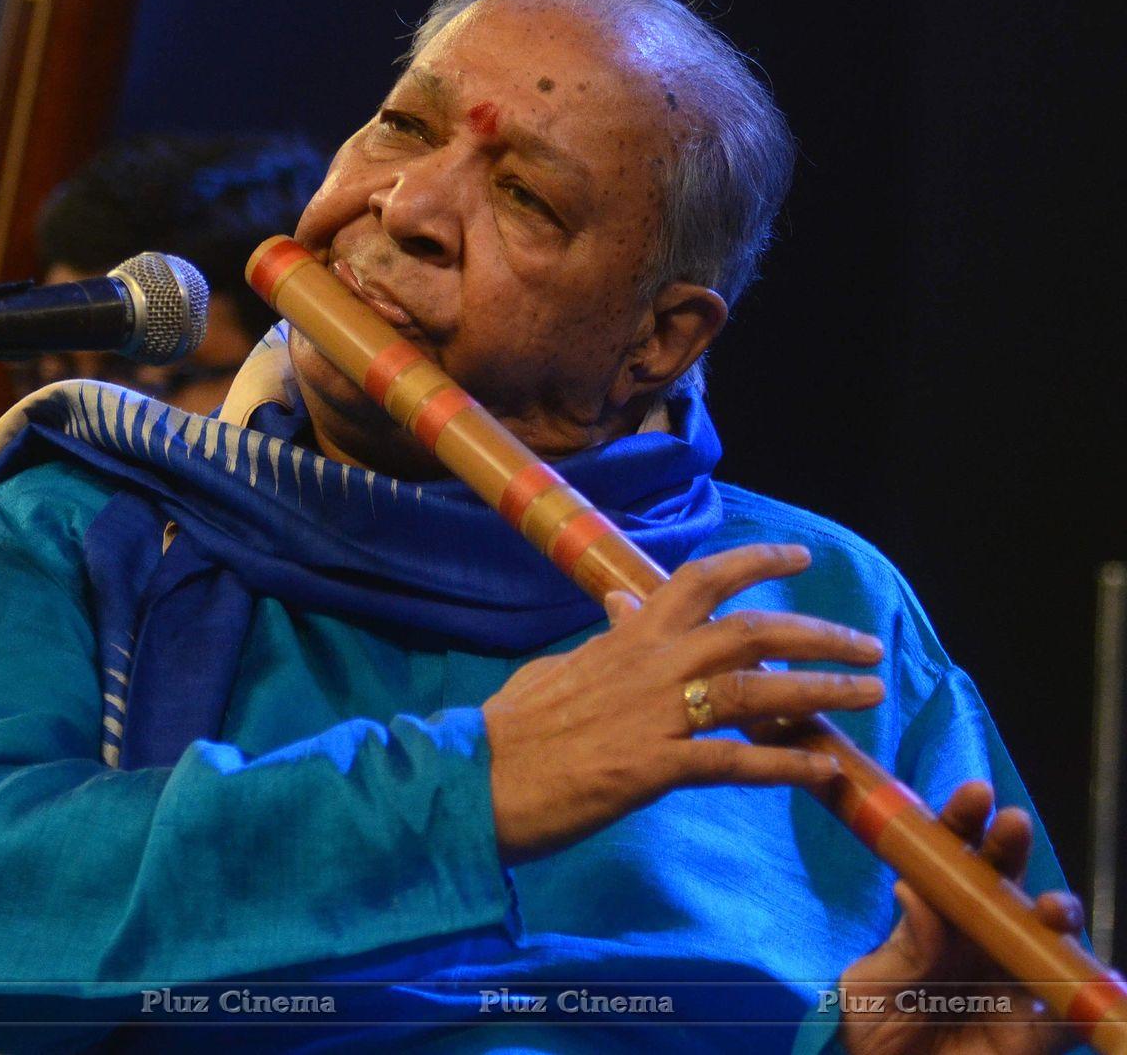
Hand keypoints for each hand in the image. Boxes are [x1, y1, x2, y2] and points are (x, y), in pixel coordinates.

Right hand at [482, 543, 886, 864]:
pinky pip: (735, 762)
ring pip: (756, 689)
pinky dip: (785, 764)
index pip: (698, 583)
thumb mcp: (555, 670)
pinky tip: (824, 769)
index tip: (797, 557)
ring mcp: (654, 716)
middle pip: (750, 631)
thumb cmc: (507, 733)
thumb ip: (599, 644)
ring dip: (822, 689)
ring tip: (869, 693)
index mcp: (625, 640)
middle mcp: (648, 666)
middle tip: (866, 643)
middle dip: (817, 632)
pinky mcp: (653, 769)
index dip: (754, 564)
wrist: (470, 781)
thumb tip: (619, 610)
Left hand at [838, 780, 1081, 1054]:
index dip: (964, 823)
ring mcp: (1014, 975)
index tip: (973, 795)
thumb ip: (902, 945)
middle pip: (1005, 879)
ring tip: (1048, 906)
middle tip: (1011, 823)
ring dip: (1055, 911)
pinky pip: (1074, 1003)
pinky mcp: (1042, 1027)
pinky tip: (1079, 969)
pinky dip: (1084, 985)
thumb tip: (913, 889)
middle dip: (1012, 847)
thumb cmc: (876, 1029)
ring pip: (1049, 932)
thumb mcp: (873, 985)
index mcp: (938, 913)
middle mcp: (982, 934)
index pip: (952, 856)